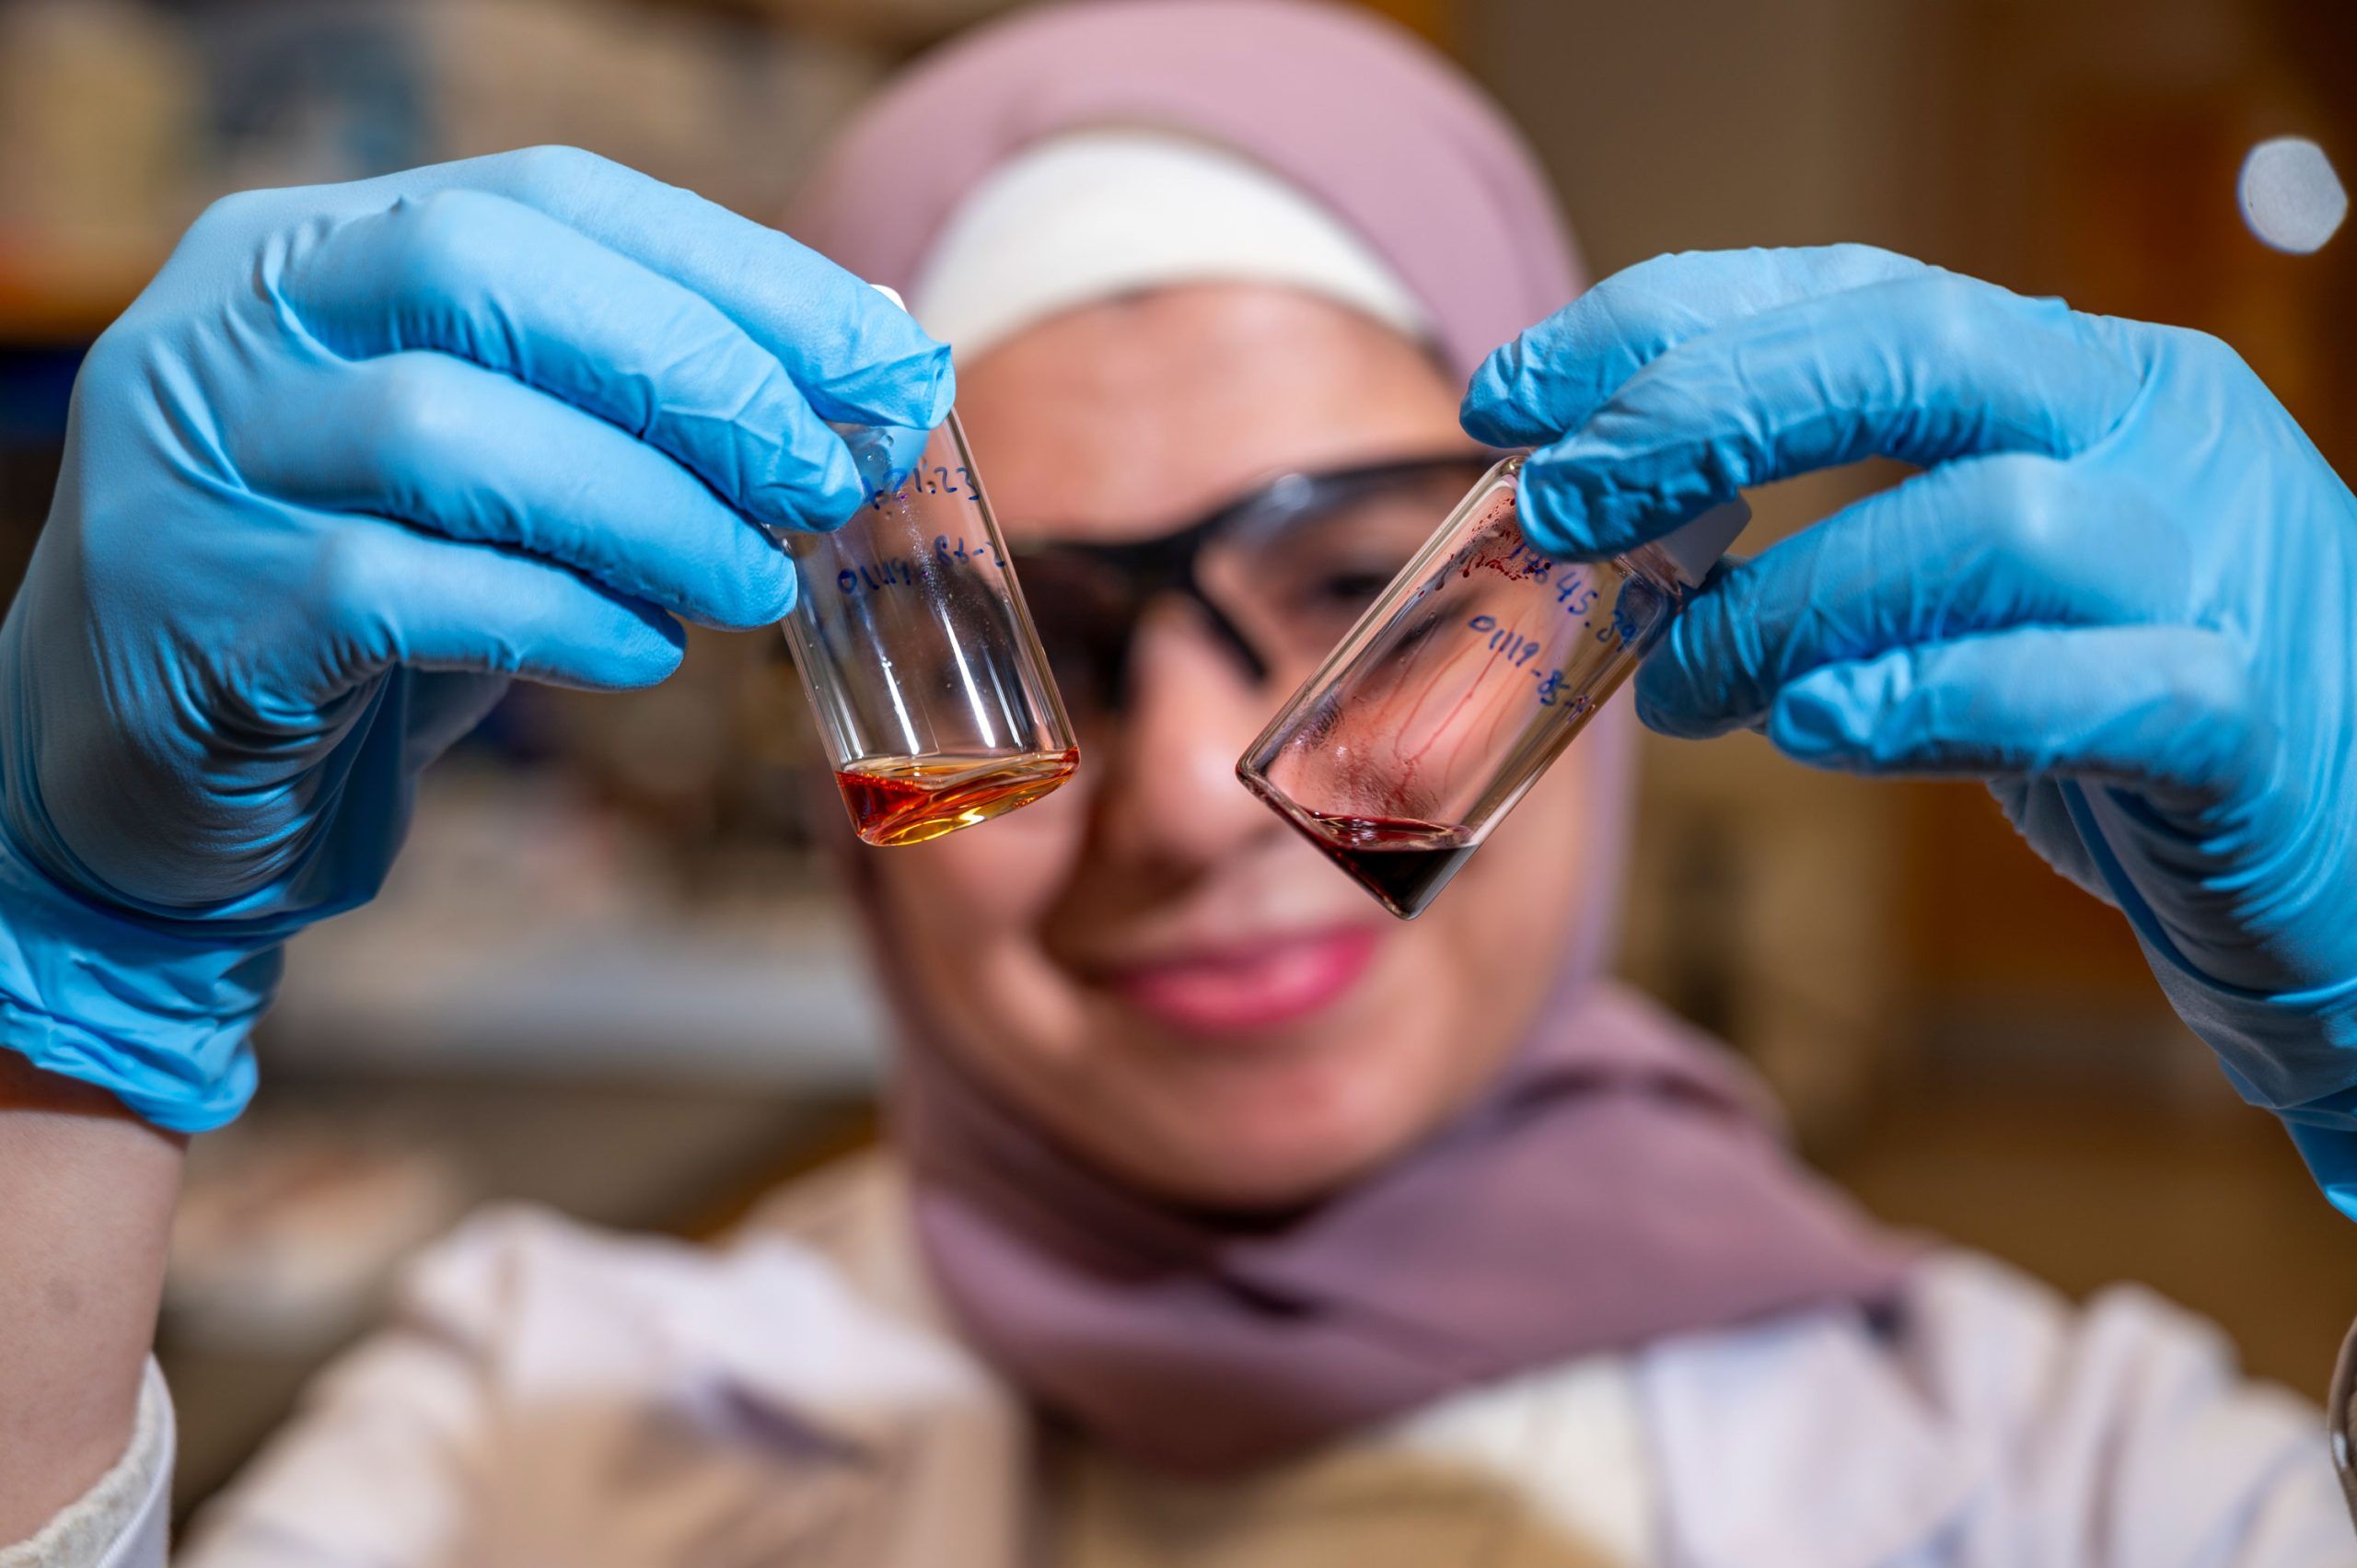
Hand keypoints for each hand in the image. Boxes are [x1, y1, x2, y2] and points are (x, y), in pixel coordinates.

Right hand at [0, 146, 950, 1129]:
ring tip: (756, 584)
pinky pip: (402, 592)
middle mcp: (235, 323)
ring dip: (647, 511)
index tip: (885, 361)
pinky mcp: (201, 614)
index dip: (738, 274)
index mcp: (315, 249)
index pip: (551, 200)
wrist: (156, 783)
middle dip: (697, 376)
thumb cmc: (366, 605)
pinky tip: (643, 655)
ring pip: (447, 431)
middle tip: (830, 478)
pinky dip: (558, 618)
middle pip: (488, 274)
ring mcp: (198, 462)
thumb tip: (871, 360)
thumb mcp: (491, 473)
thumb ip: (629, 407)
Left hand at [1461, 245, 2356, 1211]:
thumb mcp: (1967, 598)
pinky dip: (1931, 701)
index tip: (1513, 396)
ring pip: (1993, 524)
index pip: (1854, 294)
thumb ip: (1828, 550)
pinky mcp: (2249, 722)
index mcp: (2075, 382)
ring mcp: (2220, 567)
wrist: (2343, 866)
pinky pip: (2097, 686)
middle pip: (1921, 350)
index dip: (1667, 327)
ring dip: (1791, 603)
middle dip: (1705, 414)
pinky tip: (1818, 728)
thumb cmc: (2117, 718)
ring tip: (1689, 688)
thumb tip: (1608, 554)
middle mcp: (2155, 435)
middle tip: (1564, 508)